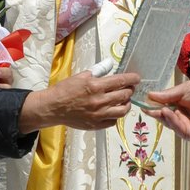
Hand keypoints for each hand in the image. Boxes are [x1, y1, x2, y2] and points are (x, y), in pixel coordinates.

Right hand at [19, 71, 139, 131]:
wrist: (53, 108)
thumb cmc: (65, 90)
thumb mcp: (81, 76)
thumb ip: (98, 71)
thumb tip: (110, 65)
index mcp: (96, 86)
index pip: (121, 81)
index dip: (132, 79)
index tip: (137, 78)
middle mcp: (99, 101)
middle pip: (125, 95)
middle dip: (130, 90)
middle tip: (129, 88)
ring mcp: (99, 115)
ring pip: (123, 110)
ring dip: (127, 104)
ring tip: (124, 100)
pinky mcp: (96, 125)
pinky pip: (113, 121)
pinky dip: (116, 115)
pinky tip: (113, 110)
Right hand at [144, 81, 189, 139]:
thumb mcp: (184, 89)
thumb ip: (167, 94)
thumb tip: (149, 95)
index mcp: (176, 104)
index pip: (160, 105)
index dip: (151, 103)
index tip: (141, 100)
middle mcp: (177, 115)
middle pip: (161, 115)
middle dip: (153, 110)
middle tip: (145, 106)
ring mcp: (182, 125)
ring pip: (167, 122)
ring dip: (162, 115)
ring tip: (160, 108)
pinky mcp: (187, 133)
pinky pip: (175, 128)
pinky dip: (170, 120)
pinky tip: (167, 112)